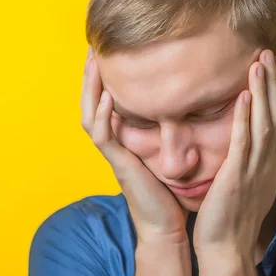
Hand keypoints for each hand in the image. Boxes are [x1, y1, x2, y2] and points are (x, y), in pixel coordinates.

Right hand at [80, 46, 187, 244]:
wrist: (166, 227)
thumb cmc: (168, 192)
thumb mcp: (166, 153)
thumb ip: (167, 130)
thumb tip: (185, 104)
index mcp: (123, 139)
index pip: (105, 102)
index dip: (103, 78)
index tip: (108, 51)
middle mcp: (114, 144)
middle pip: (90, 104)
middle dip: (90, 76)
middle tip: (92, 48)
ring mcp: (114, 155)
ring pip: (90, 116)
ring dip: (91, 90)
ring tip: (94, 63)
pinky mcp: (120, 166)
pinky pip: (104, 138)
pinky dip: (104, 117)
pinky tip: (109, 99)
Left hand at [193, 49, 275, 257]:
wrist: (227, 248)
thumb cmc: (233, 213)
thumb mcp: (248, 179)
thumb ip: (251, 155)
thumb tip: (249, 133)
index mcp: (270, 160)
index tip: (275, 59)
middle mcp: (268, 161)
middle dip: (275, 79)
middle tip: (272, 47)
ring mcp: (255, 169)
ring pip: (265, 122)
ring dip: (263, 90)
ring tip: (260, 60)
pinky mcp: (237, 177)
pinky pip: (244, 143)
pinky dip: (245, 118)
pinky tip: (243, 96)